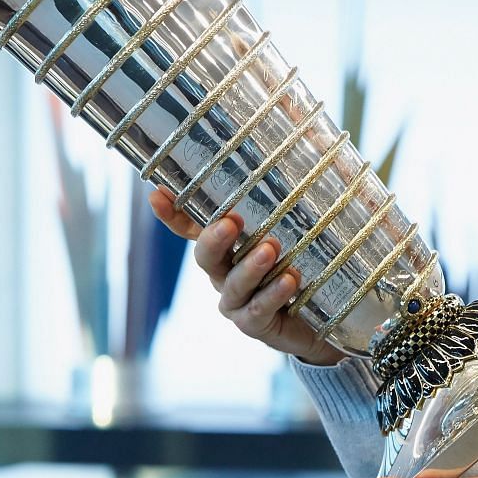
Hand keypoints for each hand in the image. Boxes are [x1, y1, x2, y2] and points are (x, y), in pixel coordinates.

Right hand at [147, 187, 344, 366]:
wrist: (320, 320)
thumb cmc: (302, 267)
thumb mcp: (293, 233)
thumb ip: (286, 207)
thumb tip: (306, 153)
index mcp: (225, 249)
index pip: (192, 228)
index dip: (173, 214)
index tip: (158, 194)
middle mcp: (223, 274)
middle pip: (206, 256)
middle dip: (215, 238)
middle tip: (231, 221)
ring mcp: (235, 301)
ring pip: (234, 283)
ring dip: (251, 265)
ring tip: (270, 249)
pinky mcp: (254, 324)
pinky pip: (258, 309)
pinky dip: (273, 294)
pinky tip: (289, 279)